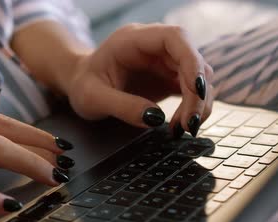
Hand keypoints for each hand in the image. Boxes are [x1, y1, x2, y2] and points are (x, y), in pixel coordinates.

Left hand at [67, 24, 213, 136]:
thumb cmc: (83, 85)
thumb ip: (122, 106)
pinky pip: (191, 90)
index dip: (192, 60)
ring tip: (182, 128)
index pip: (175, 37)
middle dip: (197, 93)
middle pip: (192, 60)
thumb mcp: (93, 98)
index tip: (196, 89)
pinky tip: (179, 126)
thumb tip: (154, 118)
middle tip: (188, 124)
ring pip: (198, 76)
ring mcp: (164, 62)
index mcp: (134, 39)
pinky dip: (192, 108)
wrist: (80, 84)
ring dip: (198, 103)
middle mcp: (154, 47)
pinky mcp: (168, 79)